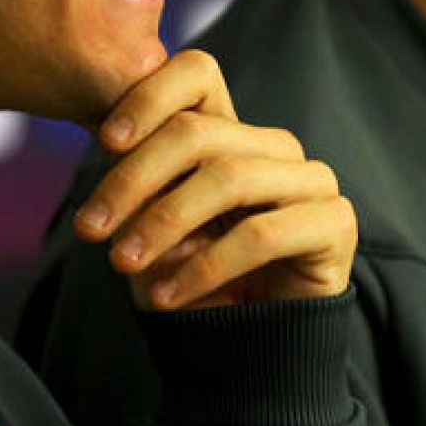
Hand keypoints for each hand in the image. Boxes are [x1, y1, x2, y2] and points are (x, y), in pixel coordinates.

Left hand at [72, 49, 356, 311]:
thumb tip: (109, 144)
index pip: (197, 73)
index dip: (149, 97)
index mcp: (231, 131)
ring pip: (228, 178)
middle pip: (200, 132)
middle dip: (135, 179)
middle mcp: (274, 146)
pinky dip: (204, 266)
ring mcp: (311, 180)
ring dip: (164, 223)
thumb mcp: (149, 223)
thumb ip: (137, 180)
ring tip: (122, 262)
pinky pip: (261, 234)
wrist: (244, 352)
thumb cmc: (189, 279)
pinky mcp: (334, 223)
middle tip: (91, 227)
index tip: (104, 142)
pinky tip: (167, 296)